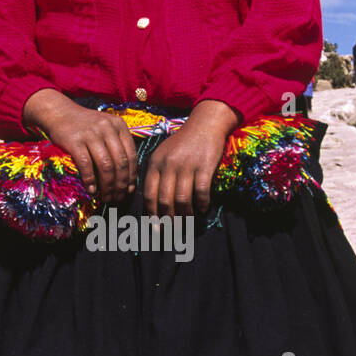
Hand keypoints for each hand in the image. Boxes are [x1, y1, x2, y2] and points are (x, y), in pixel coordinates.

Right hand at [22, 89, 136, 202]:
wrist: (59, 113)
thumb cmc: (85, 124)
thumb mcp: (106, 127)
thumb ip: (117, 144)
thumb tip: (126, 175)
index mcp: (119, 126)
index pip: (130, 155)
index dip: (131, 176)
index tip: (129, 190)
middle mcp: (107, 128)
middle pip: (119, 163)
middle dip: (121, 185)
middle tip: (118, 198)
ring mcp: (91, 134)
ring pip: (106, 166)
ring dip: (108, 186)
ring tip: (107, 197)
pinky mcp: (75, 141)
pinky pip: (86, 165)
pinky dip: (90, 180)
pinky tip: (91, 190)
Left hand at [143, 99, 240, 217]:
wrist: (205, 124)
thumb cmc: (183, 143)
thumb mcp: (163, 154)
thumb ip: (156, 175)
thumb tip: (154, 204)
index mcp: (155, 163)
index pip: (149, 194)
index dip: (152, 214)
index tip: (156, 227)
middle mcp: (169, 165)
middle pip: (165, 200)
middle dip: (168, 220)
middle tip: (172, 231)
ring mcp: (187, 166)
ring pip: (182, 199)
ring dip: (185, 216)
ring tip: (187, 223)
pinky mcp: (204, 166)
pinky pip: (201, 192)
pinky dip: (202, 205)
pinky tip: (203, 210)